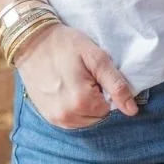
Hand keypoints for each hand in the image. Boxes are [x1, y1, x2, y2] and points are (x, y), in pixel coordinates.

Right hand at [13, 22, 139, 129]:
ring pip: (86, 121)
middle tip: (85, 77)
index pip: (111, 108)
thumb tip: (132, 110)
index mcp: (82, 101)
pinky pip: (72, 121)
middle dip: (98, 100)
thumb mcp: (96, 57)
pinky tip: (68, 91)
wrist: (31, 42)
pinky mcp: (48, 117)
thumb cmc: (66, 45)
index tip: (96, 75)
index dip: (108, 91)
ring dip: (87, 106)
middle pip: (99, 117)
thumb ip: (116, 85)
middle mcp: (68, 116)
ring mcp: (56, 119)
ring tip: (76, 83)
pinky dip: (75, 109)